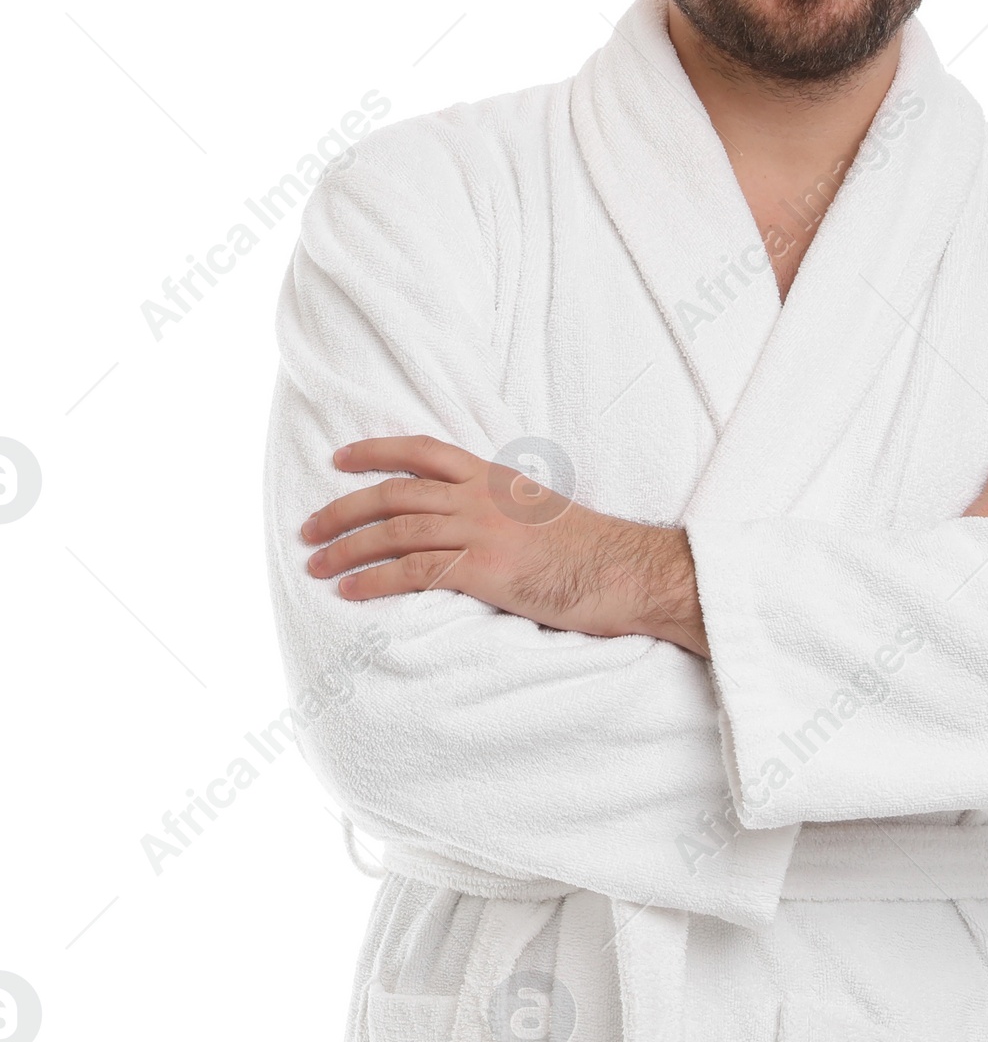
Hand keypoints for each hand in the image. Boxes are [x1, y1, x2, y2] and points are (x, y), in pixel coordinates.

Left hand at [300, 435, 707, 654]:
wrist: (623, 570)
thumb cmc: (588, 550)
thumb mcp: (539, 512)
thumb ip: (498, 509)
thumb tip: (466, 524)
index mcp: (494, 477)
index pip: (424, 451)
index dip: (376, 450)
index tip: (339, 458)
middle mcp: (481, 496)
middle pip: (395, 494)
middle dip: (343, 509)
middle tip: (309, 531)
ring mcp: (482, 531)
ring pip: (395, 531)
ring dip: (347, 549)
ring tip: (316, 567)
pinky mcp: (484, 569)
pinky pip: (414, 572)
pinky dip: (374, 580)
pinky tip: (350, 591)